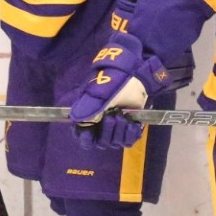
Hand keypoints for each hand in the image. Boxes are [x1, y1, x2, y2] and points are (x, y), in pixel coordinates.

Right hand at [68, 0, 170, 149]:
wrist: (138, 72)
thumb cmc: (117, 77)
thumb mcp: (102, 88)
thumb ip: (90, 104)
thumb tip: (77, 119)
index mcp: (90, 113)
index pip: (82, 136)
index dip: (85, 138)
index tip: (90, 134)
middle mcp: (102, 122)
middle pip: (100, 141)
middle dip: (106, 131)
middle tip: (114, 116)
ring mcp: (117, 124)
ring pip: (114, 142)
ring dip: (119, 132)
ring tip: (124, 118)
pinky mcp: (130, 125)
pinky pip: (128, 140)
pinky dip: (131, 134)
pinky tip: (134, 125)